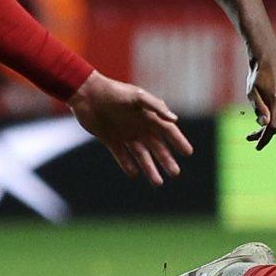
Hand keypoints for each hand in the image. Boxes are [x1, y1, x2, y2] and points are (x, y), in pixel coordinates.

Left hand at [68, 71, 194, 185]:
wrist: (87, 94)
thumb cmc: (114, 92)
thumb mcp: (136, 97)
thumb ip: (155, 107)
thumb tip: (174, 120)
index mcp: (148, 116)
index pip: (168, 131)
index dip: (179, 141)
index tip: (188, 153)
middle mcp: (139, 126)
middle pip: (157, 147)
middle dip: (167, 160)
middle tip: (175, 173)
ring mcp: (125, 134)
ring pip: (142, 155)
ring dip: (150, 168)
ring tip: (158, 183)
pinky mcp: (111, 140)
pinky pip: (122, 156)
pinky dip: (128, 166)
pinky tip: (134, 175)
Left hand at [243, 55, 275, 149]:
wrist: (269, 61)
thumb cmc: (257, 77)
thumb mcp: (252, 92)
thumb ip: (258, 108)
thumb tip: (264, 125)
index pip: (273, 127)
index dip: (265, 138)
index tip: (257, 146)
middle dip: (266, 133)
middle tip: (251, 135)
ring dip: (273, 126)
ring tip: (259, 124)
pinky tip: (269, 113)